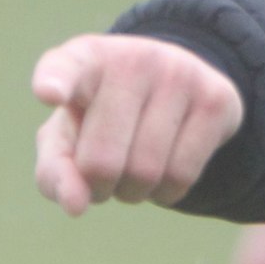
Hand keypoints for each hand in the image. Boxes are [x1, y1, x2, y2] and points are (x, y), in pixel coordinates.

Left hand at [32, 34, 243, 214]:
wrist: (175, 85)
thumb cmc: (104, 117)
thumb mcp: (68, 138)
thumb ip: (56, 171)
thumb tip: (76, 205)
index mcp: (83, 59)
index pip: (63, 69)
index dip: (54, 82)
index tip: (48, 93)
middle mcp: (131, 58)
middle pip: (102, 162)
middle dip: (100, 188)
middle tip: (104, 174)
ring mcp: (178, 73)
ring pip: (145, 173)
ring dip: (133, 193)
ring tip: (134, 169)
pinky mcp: (216, 98)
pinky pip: (182, 175)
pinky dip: (165, 193)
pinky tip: (164, 172)